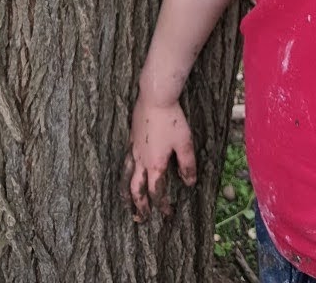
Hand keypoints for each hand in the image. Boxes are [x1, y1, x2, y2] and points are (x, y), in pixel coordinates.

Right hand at [121, 92, 196, 221]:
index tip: (167, 214)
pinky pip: (126, 160)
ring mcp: (134, 148)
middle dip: (139, 205)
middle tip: (141, 218)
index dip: (162, 205)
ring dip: (126, 192)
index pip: (157, 191)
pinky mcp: (131, 137)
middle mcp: (142, 160)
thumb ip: (187, 165)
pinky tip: (128, 169)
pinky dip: (126, 171)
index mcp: (155, 164)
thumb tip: (189, 183)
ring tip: (125, 201)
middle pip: (137, 188)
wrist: (154, 97)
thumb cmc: (172, 119)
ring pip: (126, 175)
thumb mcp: (185, 143)